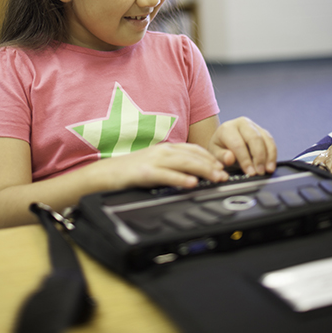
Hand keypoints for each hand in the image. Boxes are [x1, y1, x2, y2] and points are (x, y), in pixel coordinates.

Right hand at [106, 141, 227, 190]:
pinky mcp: (146, 173)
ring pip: (183, 163)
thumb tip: (192, 173)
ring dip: (202, 170)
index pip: (193, 149)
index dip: (209, 157)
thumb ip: (173, 165)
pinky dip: (180, 179)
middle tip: (224, 175)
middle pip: (192, 156)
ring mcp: (154, 161)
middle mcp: (162, 151)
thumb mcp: (156, 163)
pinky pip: (166, 175)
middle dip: (211, 165)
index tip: (221, 166)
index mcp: (166, 148)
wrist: (107, 173)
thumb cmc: (131, 169)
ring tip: (215, 178)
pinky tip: (191, 183)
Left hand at [208, 117, 276, 175]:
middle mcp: (241, 123)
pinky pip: (270, 141)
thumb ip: (221, 156)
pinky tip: (271, 164)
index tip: (250, 172)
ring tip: (268, 170)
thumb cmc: (220, 147)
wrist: (224, 140)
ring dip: (269, 155)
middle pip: (254, 138)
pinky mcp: (262, 131)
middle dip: (259, 157)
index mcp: (227, 128)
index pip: (238, 144)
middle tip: (260, 172)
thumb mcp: (215, 153)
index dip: (245, 159)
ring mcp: (253, 125)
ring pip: (265, 138)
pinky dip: (273, 153)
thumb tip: (229, 158)